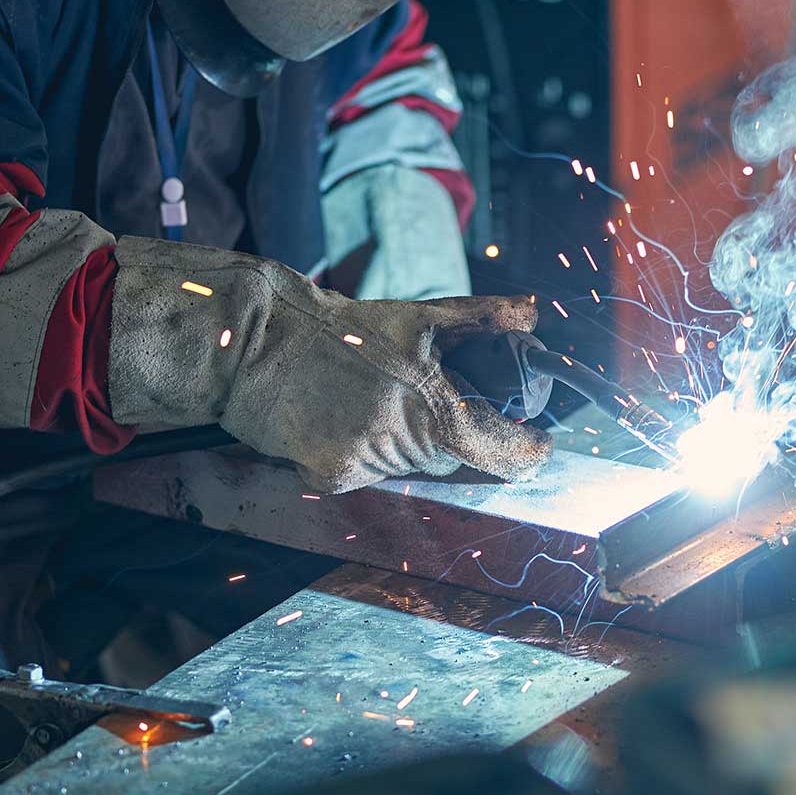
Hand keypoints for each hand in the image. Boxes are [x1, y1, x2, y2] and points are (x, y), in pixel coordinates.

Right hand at [105, 238, 552, 491]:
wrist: (255, 340)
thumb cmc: (341, 328)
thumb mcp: (417, 315)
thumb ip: (481, 320)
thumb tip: (533, 315)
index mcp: (428, 402)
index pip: (499, 451)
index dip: (526, 451)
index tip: (540, 445)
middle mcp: (397, 440)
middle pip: (452, 459)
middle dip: (451, 435)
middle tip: (425, 399)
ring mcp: (362, 464)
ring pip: (411, 469)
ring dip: (406, 444)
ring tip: (372, 402)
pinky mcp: (331, 478)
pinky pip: (370, 479)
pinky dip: (366, 456)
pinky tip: (341, 421)